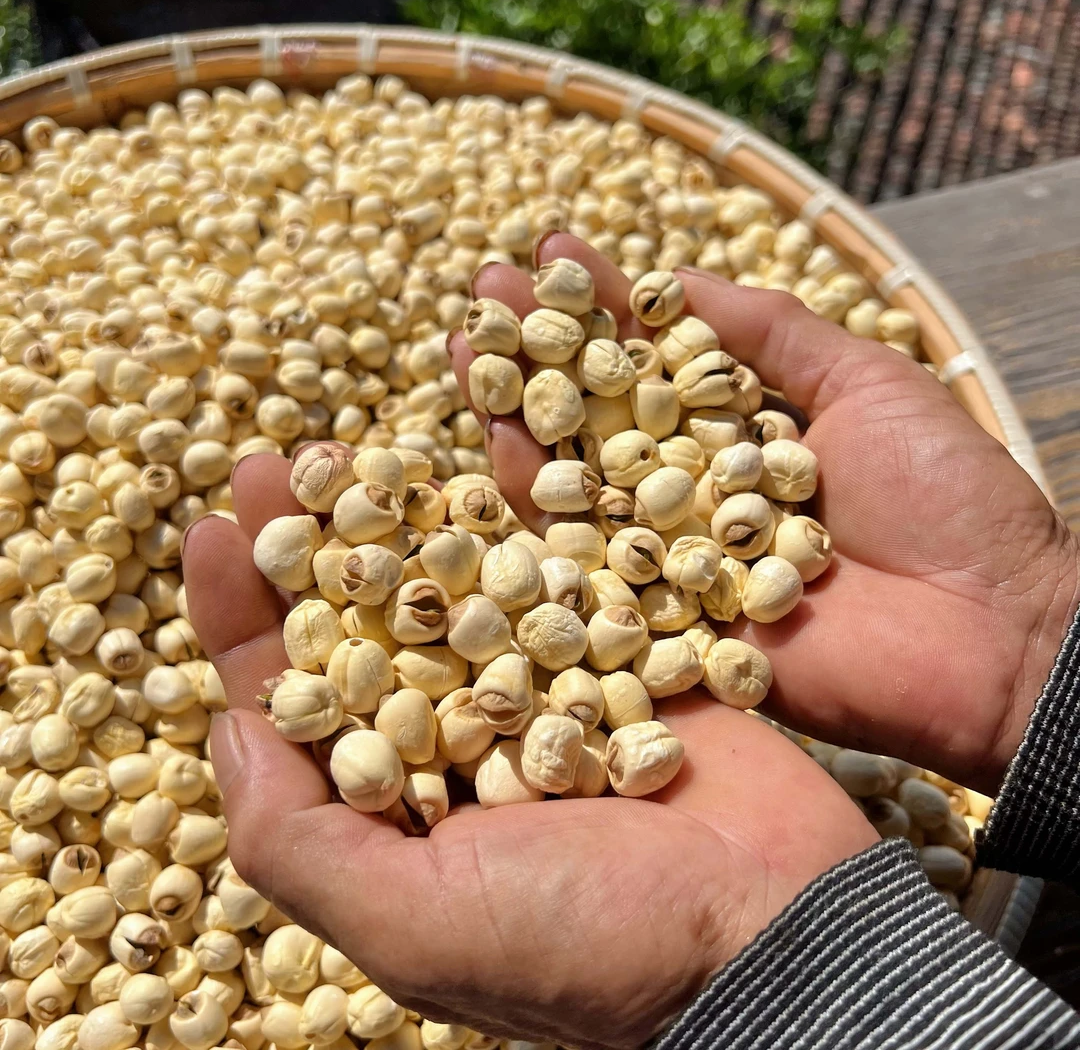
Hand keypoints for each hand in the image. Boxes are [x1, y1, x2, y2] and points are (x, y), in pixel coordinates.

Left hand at [183, 455, 876, 1048]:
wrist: (779, 929)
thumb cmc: (596, 948)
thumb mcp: (417, 927)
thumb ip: (301, 845)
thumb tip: (228, 737)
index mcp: (399, 810)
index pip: (297, 704)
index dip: (247, 621)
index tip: (211, 536)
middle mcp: (461, 742)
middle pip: (364, 626)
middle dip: (312, 547)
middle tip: (267, 463)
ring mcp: (541, 688)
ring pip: (451, 587)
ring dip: (396, 517)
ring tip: (349, 445)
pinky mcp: (618, 648)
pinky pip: (551, 571)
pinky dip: (507, 519)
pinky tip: (460, 465)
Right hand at [450, 233, 1079, 794]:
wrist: (990, 630)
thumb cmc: (947, 497)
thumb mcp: (866, 381)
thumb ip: (770, 331)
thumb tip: (676, 278)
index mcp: (743, 429)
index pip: (656, 357)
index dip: (603, 303)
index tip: (551, 248)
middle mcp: (695, 489)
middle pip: (601, 413)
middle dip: (540, 347)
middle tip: (484, 287)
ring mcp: (673, 555)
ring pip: (576, 480)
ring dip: (518, 413)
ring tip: (468, 346)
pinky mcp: (659, 621)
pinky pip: (582, 562)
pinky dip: (533, 504)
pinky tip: (493, 439)